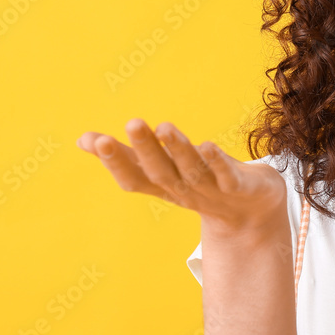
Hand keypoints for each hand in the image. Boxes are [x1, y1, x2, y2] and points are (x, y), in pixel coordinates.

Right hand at [77, 118, 286, 232]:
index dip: (115, 161)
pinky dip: (219, 163)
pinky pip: (228, 177)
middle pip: (161, 172)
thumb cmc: (200, 182)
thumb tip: (82, 140)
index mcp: (162, 185)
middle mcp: (183, 190)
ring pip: (193, 172)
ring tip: (165, 127)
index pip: (134, 176)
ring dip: (179, 151)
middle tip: (131, 123)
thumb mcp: (161, 169)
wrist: (253, 212)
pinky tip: (208, 146)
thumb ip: (126, 155)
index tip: (95, 139)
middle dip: (146, 150)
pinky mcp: (239, 187)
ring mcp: (211, 191)